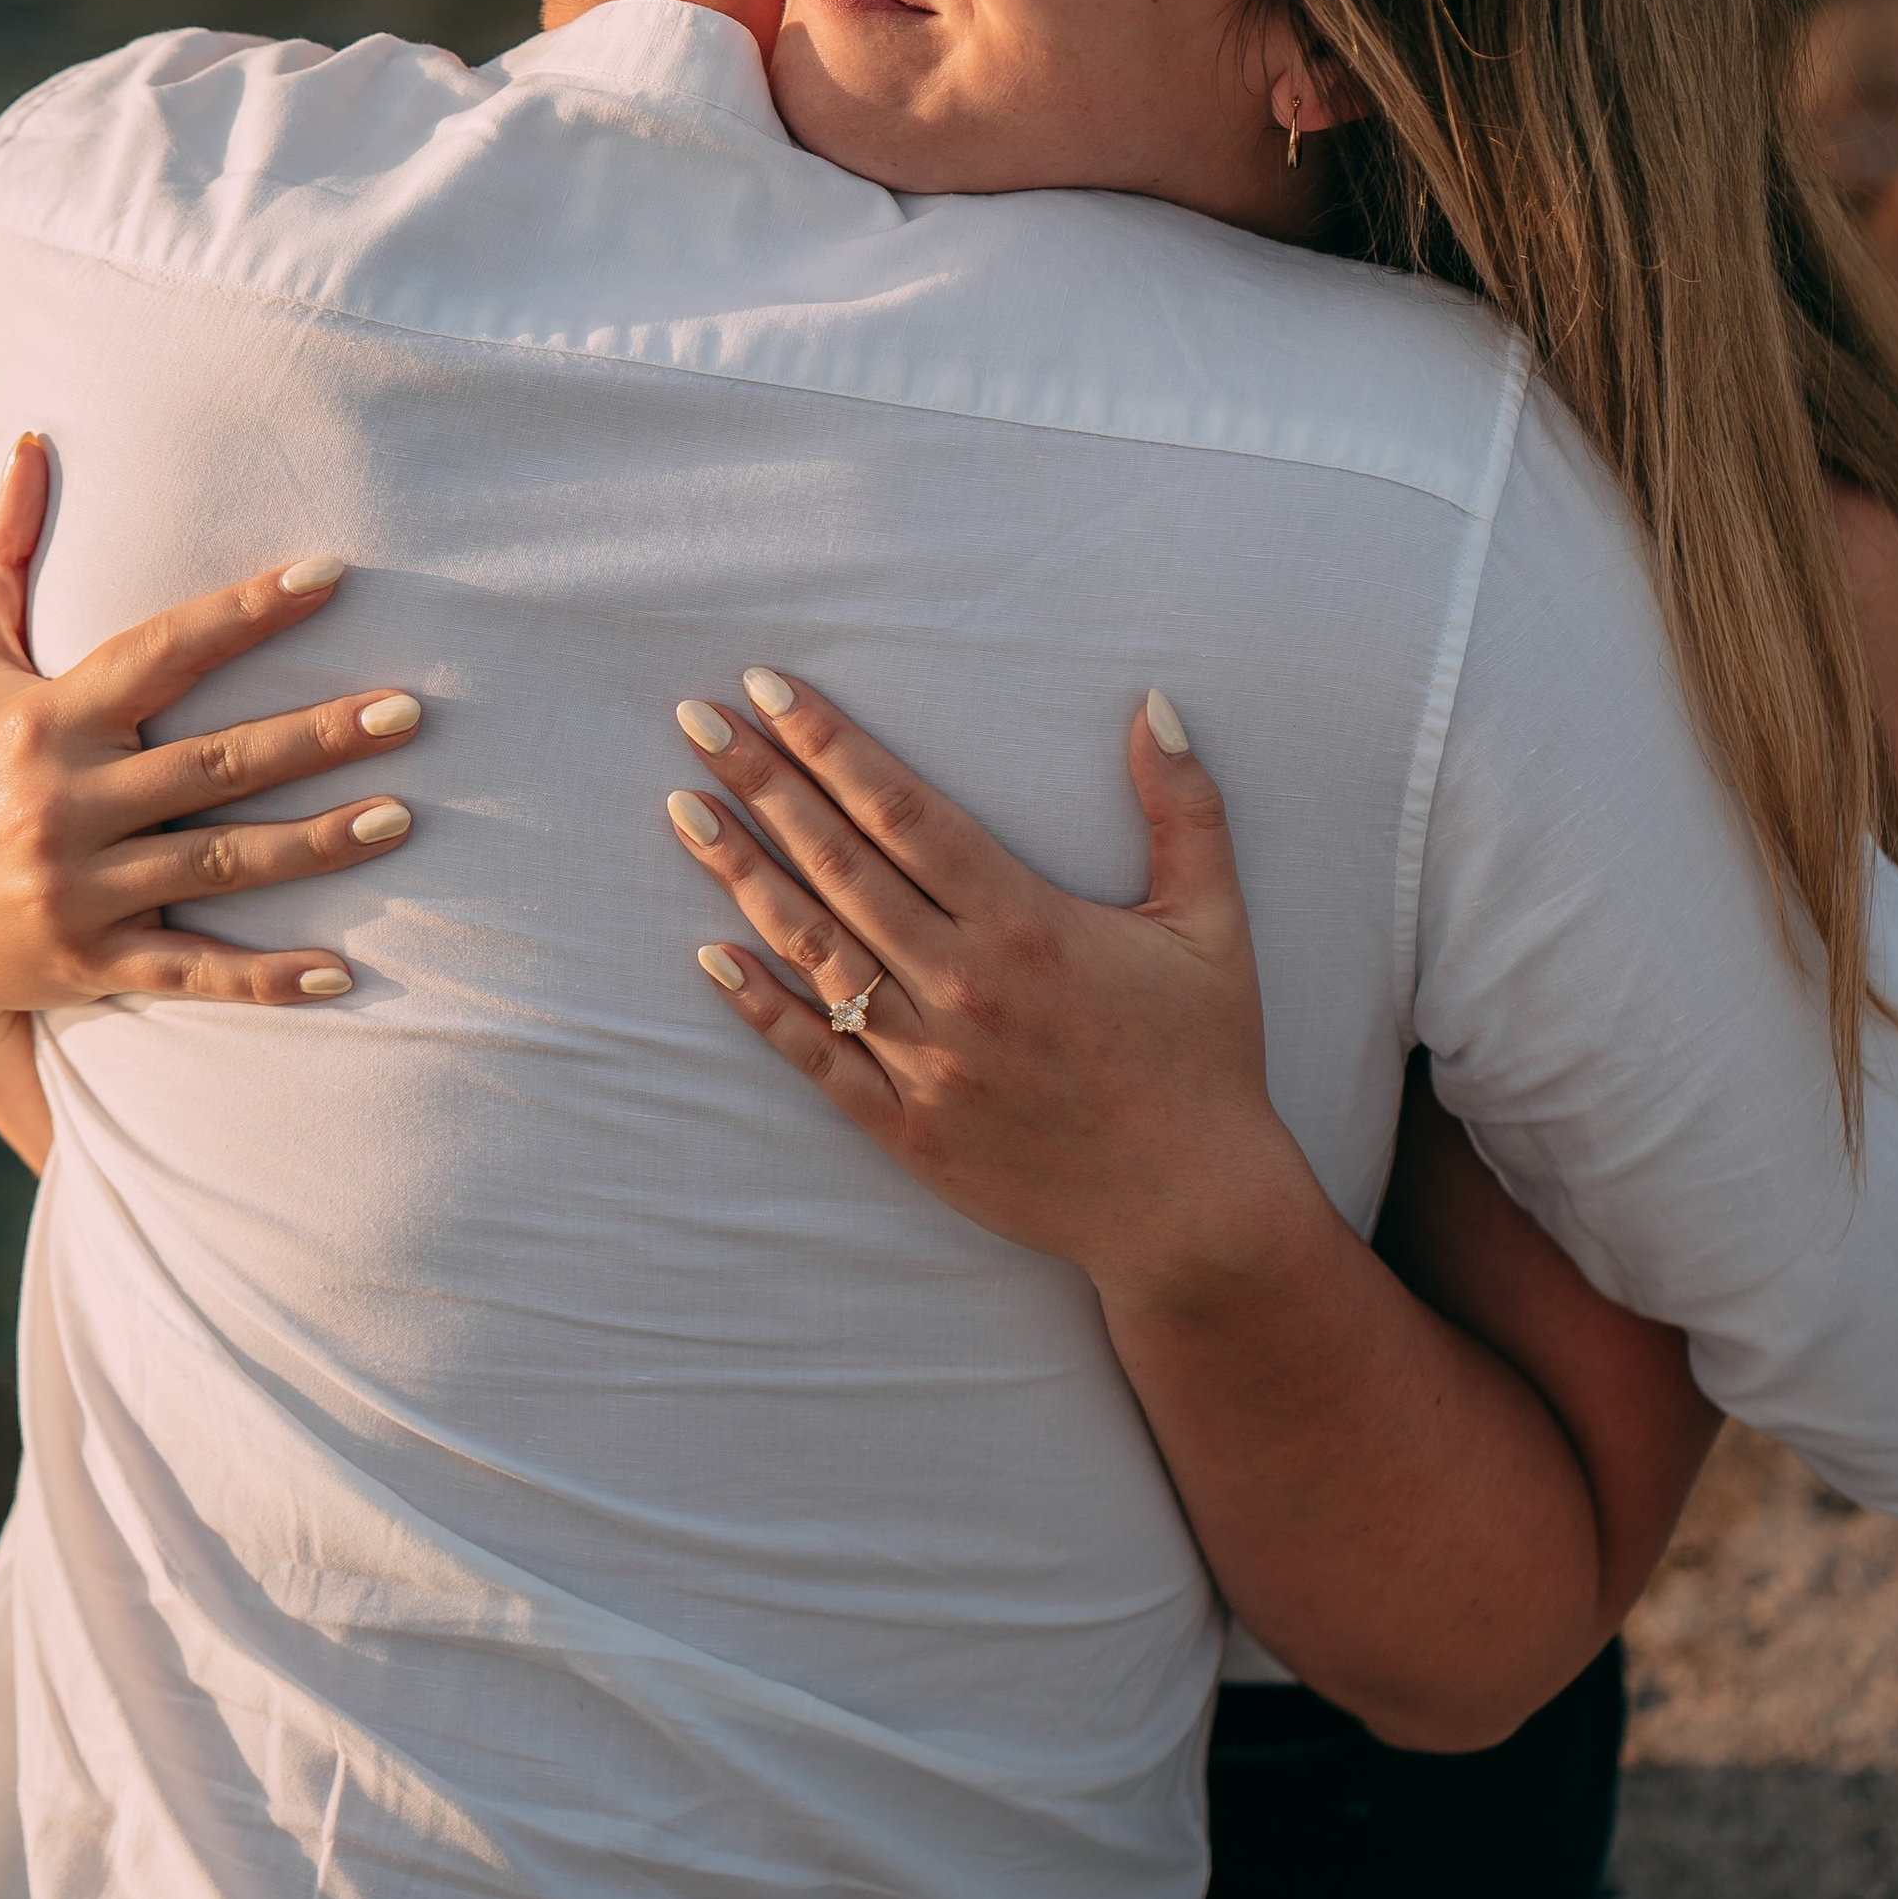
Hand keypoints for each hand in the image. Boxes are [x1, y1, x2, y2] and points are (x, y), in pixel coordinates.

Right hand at [0, 437, 423, 1059]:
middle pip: (216, 762)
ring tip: (403, 816)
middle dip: (317, 735)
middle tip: (410, 710)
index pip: (162, 650)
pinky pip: (194, 970)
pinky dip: (268, 979)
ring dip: (318, 843)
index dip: (246, 611)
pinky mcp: (91, 963)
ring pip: (221, 862)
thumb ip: (2, 555)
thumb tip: (32, 442)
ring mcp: (81, 889)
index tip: (330, 574)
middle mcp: (67, 802)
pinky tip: (345, 972)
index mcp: (50, 719)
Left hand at [663, 670, 1311, 1314]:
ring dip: (743, 875)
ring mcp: (928, 1059)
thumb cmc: (1203, 1058)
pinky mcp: (907, 1128)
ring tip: (684, 810)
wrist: (1191, 1211)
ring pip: (815, 950)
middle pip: (840, 864)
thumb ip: (1185, 809)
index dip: (832, 744)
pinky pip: (816, 1059)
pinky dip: (760, 1008)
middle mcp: (965, 983)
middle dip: (764, 784)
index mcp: (1027, 921)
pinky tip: (708, 957)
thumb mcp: (1213, 923)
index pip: (904, 812)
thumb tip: (1154, 704)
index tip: (770, 688)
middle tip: (698, 720)